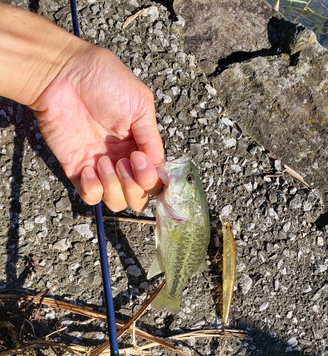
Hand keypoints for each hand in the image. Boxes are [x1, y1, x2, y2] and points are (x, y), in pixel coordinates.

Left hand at [31, 43, 163, 211]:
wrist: (63, 74)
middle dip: (134, 186)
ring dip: (114, 187)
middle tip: (123, 161)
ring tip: (103, 161)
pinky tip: (89, 168)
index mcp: (141, 147)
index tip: (140, 158)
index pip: (155, 180)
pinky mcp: (77, 170)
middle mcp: (123, 162)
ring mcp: (100, 168)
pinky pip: (90, 197)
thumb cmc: (103, 80)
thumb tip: (158, 166)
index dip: (151, 178)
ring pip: (116, 202)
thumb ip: (151, 138)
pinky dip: (93, 189)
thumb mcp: (140, 104)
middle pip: (138, 198)